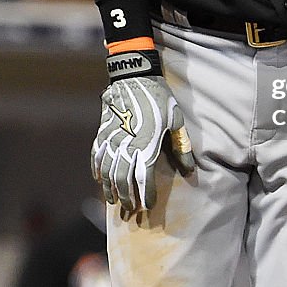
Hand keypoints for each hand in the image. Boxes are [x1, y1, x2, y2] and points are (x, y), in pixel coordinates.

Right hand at [92, 51, 194, 212]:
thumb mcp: (175, 120)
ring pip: (107, 171)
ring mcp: (111, 139)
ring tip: (113, 201)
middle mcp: (126, 145)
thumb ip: (181, 147)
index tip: (147, 207)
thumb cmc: (159, 98)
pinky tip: (99, 179)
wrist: (133, 76)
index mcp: (146, 144)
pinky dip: (97, 170)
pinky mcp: (102, 131)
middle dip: (125, 197)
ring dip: (109, 188)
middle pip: (122, 179)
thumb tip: (189, 170)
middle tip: (129, 210)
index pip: (144, 178)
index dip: (145, 195)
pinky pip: (97, 156)